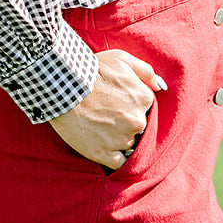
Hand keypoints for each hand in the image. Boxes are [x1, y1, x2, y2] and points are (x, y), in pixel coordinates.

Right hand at [50, 50, 167, 169]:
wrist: (62, 85)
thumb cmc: (91, 70)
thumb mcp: (121, 59)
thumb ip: (146, 71)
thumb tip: (161, 87)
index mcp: (144, 99)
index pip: (146, 109)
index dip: (132, 107)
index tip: (118, 103)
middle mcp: (136, 121)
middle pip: (138, 127)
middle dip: (126, 123)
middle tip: (108, 115)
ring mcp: (120, 139)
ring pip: (128, 144)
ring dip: (118, 139)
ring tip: (101, 127)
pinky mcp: (103, 153)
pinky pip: (118, 164)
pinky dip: (115, 158)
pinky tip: (105, 148)